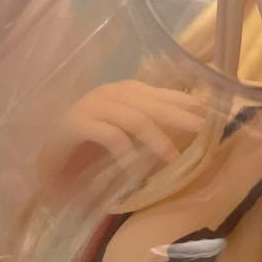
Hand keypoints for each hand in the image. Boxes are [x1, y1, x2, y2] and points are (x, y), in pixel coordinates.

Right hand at [37, 80, 204, 188]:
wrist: (48, 162)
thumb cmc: (92, 150)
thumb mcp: (129, 136)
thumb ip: (153, 127)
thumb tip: (195, 129)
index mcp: (126, 91)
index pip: (163, 93)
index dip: (187, 103)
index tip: (212, 116)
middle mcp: (110, 93)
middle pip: (153, 104)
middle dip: (180, 117)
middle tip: (202, 132)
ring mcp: (91, 107)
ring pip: (134, 119)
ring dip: (156, 140)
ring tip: (172, 159)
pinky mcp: (74, 125)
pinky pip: (109, 136)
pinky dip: (126, 153)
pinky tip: (137, 169)